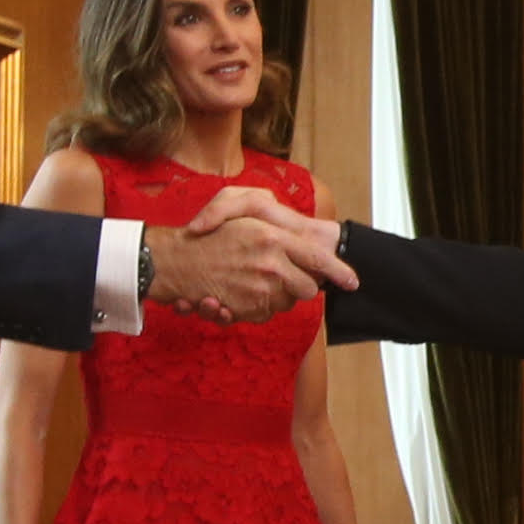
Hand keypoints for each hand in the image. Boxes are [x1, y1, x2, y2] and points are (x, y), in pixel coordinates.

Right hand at [147, 187, 353, 321]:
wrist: (170, 260)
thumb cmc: (207, 231)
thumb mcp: (242, 207)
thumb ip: (276, 219)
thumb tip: (304, 238)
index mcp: (273, 237)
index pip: (317, 258)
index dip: (338, 272)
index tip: (352, 282)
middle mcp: (270, 264)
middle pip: (307, 288)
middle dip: (301, 286)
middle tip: (281, 276)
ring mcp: (258, 290)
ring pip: (286, 303)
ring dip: (276, 297)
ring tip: (250, 281)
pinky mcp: (245, 310)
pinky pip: (265, 315)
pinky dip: (257, 308)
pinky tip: (238, 295)